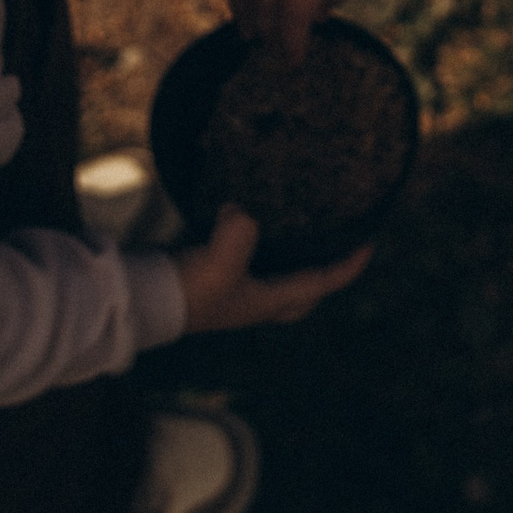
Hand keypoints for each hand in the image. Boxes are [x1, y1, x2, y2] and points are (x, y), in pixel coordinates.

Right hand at [175, 208, 370, 332]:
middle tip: (336, 247)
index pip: (321, 284)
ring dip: (291, 260)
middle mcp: (255, 300)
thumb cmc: (185, 290)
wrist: (143, 302)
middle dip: (323, 274)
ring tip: (300, 229)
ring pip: (276, 278)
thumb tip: (241, 210)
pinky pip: (248, 262)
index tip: (370, 243)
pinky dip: (258, 246)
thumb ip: (239, 235)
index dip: (348, 266)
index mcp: (268, 301)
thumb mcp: (219, 262)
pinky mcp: (212, 278)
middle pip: (302, 294)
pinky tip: (249, 221)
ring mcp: (234, 291)